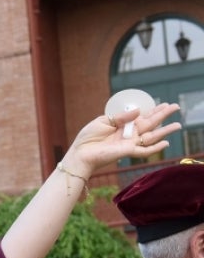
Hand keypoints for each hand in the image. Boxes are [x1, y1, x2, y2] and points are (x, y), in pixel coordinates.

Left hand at [63, 103, 181, 174]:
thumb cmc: (87, 138)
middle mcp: (128, 135)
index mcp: (123, 126)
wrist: (80, 153)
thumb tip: (139, 110)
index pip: (142, 117)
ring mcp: (129, 144)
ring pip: (151, 137)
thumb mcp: (103, 121)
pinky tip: (165, 143)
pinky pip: (144, 151)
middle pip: (150, 124)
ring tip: (178, 125)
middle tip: (175, 107)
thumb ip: (121, 117)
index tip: (164, 104)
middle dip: (163, 116)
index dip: (153, 110)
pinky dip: (155, 148)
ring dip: (165, 131)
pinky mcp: (127, 152)